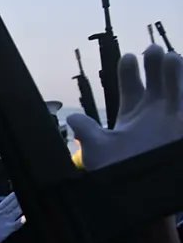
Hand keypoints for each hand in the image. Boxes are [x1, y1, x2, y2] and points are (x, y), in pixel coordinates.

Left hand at [0, 192, 24, 242]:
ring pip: (16, 213)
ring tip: (28, 201)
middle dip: (18, 199)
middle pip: (13, 206)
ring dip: (21, 208)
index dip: (10, 197)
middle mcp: (2, 217)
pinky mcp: (7, 231)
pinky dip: (21, 222)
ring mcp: (6, 224)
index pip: (5, 203)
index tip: (16, 191)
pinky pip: (16, 225)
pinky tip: (25, 217)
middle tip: (25, 192)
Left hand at [67, 45, 182, 169]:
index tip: (128, 57)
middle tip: (152, 50)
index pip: (131, 83)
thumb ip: (87, 133)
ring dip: (176, 72)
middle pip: (158, 78)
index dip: (129, 68)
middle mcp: (155, 111)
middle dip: (155, 62)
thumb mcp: (98, 151)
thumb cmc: (118, 171)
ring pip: (178, 87)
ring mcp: (174, 118)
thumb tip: (71, 119)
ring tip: (172, 58)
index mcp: (133, 112)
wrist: (140, 192)